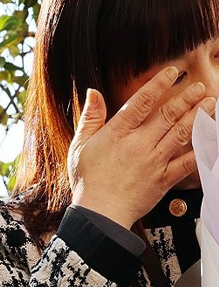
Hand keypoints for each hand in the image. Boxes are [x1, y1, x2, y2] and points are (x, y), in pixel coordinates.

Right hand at [68, 66, 215, 228]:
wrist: (100, 212)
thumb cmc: (87, 179)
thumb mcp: (80, 144)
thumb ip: (90, 116)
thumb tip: (92, 92)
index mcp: (117, 133)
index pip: (141, 102)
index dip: (158, 85)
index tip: (172, 73)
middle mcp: (139, 144)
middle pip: (167, 115)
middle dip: (186, 98)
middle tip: (200, 86)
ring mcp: (154, 162)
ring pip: (181, 134)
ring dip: (198, 117)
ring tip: (211, 104)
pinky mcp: (164, 179)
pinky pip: (188, 163)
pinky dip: (202, 150)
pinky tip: (211, 138)